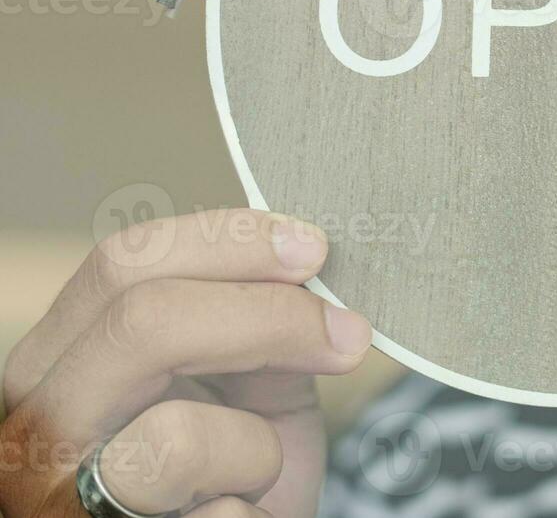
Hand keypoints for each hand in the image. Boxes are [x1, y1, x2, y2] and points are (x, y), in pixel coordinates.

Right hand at [1, 208, 372, 516]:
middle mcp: (36, 428)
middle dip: (268, 316)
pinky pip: (221, 515)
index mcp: (58, 362)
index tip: (313, 248)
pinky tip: (240, 515)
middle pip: (142, 321)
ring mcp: (62, 501)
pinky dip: (256, 512)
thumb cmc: (231, 470)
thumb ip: (256, 317)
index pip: (121, 265)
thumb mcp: (243, 379)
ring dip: (256, 445)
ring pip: (176, 435)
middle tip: (345, 332)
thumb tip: (304, 258)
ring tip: (256, 468)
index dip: (228, 243)